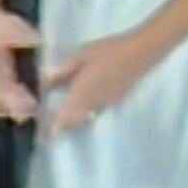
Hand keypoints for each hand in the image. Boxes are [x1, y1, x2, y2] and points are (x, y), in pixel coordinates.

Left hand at [43, 30, 162, 139]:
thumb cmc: (109, 51)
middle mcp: (94, 102)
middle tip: (55, 131)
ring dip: (78, 119)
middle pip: (77, 119)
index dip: (58, 126)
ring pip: (88, 116)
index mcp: (82, 92)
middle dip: (66, 125)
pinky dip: (89, 112)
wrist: (140, 53)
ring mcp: (108, 102)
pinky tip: (87, 108)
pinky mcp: (118, 99)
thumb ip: (64, 70)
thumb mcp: (81, 56)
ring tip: (67, 121)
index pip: (67, 115)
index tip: (52, 135)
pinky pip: (99, 110)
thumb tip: (46, 79)